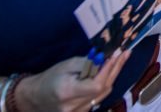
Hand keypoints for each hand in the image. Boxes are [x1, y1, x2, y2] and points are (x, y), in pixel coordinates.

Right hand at [14, 50, 130, 111]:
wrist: (35, 97)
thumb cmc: (49, 78)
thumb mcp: (66, 65)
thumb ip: (87, 63)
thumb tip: (106, 57)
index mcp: (67, 92)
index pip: (96, 85)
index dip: (108, 70)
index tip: (117, 54)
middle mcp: (73, 106)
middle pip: (103, 89)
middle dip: (115, 69)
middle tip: (125, 53)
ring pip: (103, 94)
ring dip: (112, 76)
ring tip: (121, 60)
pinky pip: (98, 99)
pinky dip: (105, 85)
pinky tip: (109, 73)